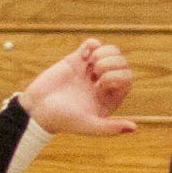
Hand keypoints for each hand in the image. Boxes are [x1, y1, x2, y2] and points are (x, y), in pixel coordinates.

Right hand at [18, 37, 135, 136]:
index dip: (117, 76)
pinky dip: (91, 45)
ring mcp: (90, 70)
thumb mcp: (87, 126)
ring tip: (89, 63)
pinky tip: (81, 57)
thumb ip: (110, 128)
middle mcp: (102, 83)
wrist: (37, 109)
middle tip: (95, 73)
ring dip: (103, 52)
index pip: (126, 78)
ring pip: (110, 50)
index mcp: (109, 98)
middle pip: (122, 62)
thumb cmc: (62, 120)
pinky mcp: (77, 60)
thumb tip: (134, 128)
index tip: (98, 85)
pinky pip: (93, 44)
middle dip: (111, 62)